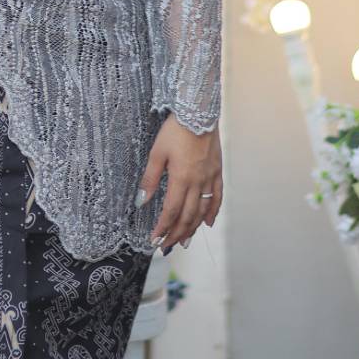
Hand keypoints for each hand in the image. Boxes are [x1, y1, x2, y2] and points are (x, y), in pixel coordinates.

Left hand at [140, 117, 222, 253]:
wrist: (198, 112)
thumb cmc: (175, 130)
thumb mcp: (157, 153)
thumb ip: (150, 179)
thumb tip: (141, 201)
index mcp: (181, 179)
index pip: (171, 211)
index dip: (163, 228)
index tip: (154, 240)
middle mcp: (198, 183)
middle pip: (188, 216)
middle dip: (176, 233)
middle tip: (166, 246)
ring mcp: (210, 178)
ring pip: (202, 211)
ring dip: (193, 228)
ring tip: (184, 241)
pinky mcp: (217, 172)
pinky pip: (217, 197)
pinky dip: (213, 212)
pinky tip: (208, 223)